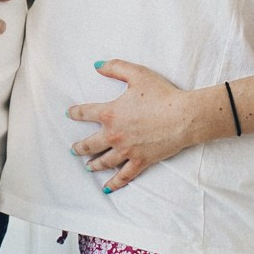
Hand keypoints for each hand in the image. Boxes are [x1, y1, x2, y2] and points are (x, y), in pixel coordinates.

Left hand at [67, 60, 207, 192]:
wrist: (184, 116)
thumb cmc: (162, 94)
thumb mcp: (137, 74)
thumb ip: (115, 67)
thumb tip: (97, 65)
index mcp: (110, 113)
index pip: (85, 113)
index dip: (75, 113)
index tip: (69, 114)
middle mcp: (114, 134)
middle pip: (90, 144)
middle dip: (80, 147)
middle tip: (74, 149)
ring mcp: (126, 150)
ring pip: (104, 161)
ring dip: (93, 164)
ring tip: (87, 167)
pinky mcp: (140, 161)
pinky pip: (124, 176)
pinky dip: (114, 183)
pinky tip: (106, 188)